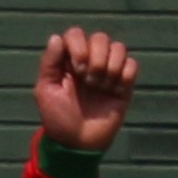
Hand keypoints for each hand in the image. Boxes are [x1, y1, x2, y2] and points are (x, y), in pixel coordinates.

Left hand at [33, 26, 137, 152]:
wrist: (78, 143)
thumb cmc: (58, 118)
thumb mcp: (46, 91)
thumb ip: (49, 64)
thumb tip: (56, 37)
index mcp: (68, 61)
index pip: (76, 34)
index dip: (78, 45)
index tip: (76, 66)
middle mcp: (89, 61)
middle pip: (101, 37)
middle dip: (95, 57)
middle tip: (88, 80)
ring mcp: (108, 72)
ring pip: (119, 47)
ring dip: (110, 66)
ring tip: (100, 87)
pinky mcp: (124, 84)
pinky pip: (132, 65)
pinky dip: (125, 74)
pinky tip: (114, 90)